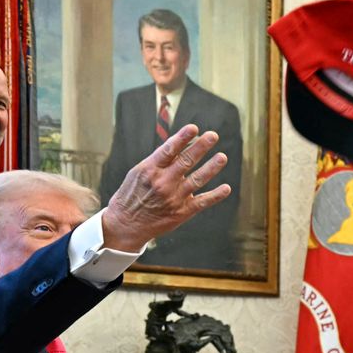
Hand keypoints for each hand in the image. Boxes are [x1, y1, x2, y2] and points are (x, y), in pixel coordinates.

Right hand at [100, 125, 231, 252]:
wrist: (126, 224)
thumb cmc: (133, 194)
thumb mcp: (138, 173)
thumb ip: (159, 161)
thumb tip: (179, 144)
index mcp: (150, 169)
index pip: (168, 150)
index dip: (182, 138)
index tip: (194, 128)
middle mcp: (163, 182)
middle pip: (186, 161)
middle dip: (201, 147)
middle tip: (213, 136)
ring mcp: (174, 198)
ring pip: (197, 179)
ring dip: (211, 168)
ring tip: (222, 157)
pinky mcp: (182, 212)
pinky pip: (202, 202)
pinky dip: (216, 195)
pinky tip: (226, 188)